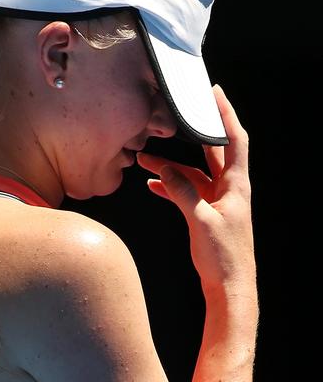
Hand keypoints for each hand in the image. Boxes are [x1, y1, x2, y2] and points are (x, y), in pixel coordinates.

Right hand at [136, 85, 255, 297]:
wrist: (230, 288)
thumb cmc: (223, 257)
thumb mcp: (200, 221)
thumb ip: (183, 193)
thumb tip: (166, 171)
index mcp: (236, 185)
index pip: (234, 140)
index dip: (225, 114)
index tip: (214, 92)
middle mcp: (229, 190)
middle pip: (212, 152)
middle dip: (194, 132)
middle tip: (181, 111)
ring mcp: (218, 202)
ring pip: (193, 174)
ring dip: (171, 167)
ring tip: (144, 159)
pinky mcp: (207, 216)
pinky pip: (187, 194)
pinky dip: (171, 188)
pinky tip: (152, 185)